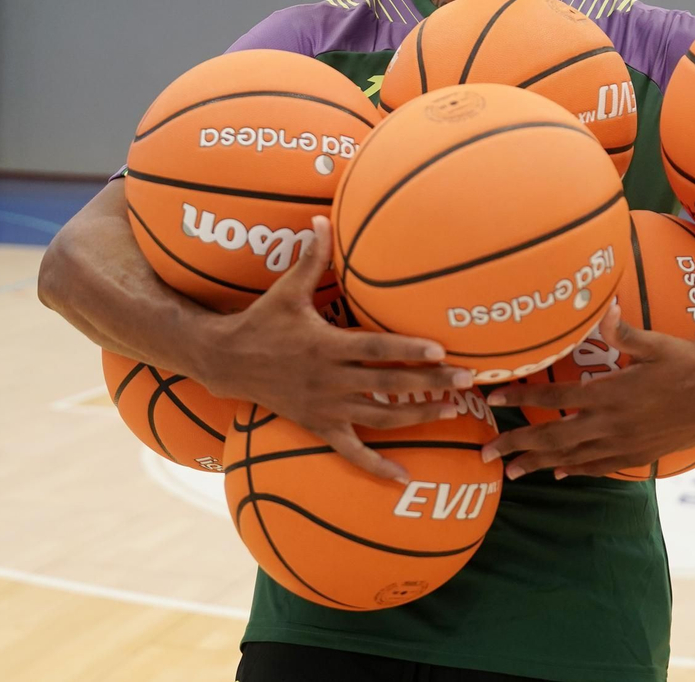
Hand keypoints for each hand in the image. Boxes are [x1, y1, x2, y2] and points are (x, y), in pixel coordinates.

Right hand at [197, 216, 472, 483]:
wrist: (226, 362)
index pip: (376, 349)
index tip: (442, 350)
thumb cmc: (261, 321)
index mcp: (326, 346)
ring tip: (455, 412)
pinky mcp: (318, 426)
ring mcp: (325, 408)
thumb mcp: (285, 289)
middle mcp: (329, 380)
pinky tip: (405, 477)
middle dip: (431, 384)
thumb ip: (311, 257)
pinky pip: (351, 453)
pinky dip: (377, 467)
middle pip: (388, 385)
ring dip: (419, 418)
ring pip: (380, 419)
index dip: (409, 350)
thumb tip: (323, 218)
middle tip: (468, 381)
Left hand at [480, 302, 694, 479]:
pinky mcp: (639, 455)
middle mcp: (612, 424)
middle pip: (554, 438)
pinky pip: (600, 466)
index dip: (521, 400)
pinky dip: (576, 470)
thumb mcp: (658, 343)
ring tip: (511, 471)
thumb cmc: (693, 364)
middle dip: (517, 445)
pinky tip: (560, 472)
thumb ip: (623, 330)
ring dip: (539, 463)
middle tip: (486, 453)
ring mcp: (625, 444)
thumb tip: (602, 305)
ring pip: (572, 458)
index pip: (555, 400)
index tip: (492, 399)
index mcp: (612, 394)